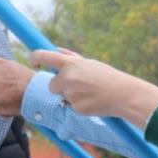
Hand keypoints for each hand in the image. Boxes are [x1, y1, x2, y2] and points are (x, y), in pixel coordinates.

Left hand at [27, 49, 157, 126]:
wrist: (124, 95)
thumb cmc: (108, 77)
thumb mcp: (90, 64)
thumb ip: (71, 58)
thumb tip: (56, 50)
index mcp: (70, 64)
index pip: (44, 56)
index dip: (35, 57)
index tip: (32, 60)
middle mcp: (67, 78)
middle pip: (51, 85)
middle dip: (60, 87)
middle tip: (78, 86)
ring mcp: (71, 94)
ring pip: (63, 97)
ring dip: (72, 96)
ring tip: (90, 94)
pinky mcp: (76, 107)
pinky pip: (72, 107)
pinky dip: (81, 106)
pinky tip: (94, 102)